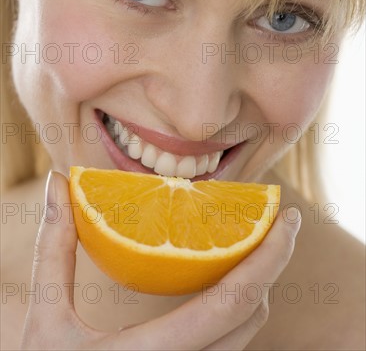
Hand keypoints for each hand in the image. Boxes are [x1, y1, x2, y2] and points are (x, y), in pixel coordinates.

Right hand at [21, 171, 300, 349]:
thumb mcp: (44, 321)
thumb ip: (54, 249)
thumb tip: (58, 182)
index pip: (232, 304)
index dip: (270, 256)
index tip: (287, 216)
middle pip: (252, 318)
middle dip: (273, 264)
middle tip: (279, 219)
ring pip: (244, 336)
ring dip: (256, 285)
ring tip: (253, 240)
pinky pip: (227, 346)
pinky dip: (235, 308)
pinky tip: (221, 277)